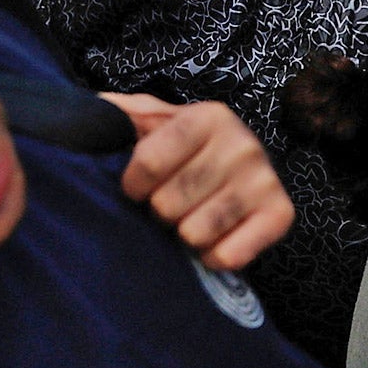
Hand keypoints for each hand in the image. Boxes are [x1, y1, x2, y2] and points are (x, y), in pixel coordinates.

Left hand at [102, 93, 294, 269]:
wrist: (242, 169)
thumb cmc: (184, 150)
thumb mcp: (150, 122)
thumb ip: (116, 114)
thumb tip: (85, 111)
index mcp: (209, 116)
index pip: (147, 162)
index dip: (133, 184)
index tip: (138, 186)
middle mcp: (244, 145)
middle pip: (168, 203)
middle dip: (161, 211)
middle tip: (172, 203)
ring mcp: (265, 181)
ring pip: (195, 234)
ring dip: (185, 235)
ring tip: (193, 217)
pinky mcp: (281, 215)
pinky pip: (228, 256)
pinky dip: (213, 256)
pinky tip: (216, 238)